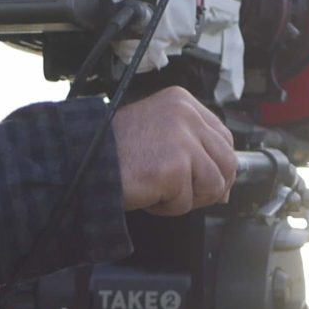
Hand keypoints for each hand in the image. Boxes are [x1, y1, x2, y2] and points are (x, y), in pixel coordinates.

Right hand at [110, 86, 237, 215]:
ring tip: (159, 189)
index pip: (224, 137)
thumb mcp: (158, 135)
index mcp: (182, 101)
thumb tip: (224, 187)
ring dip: (188, 197)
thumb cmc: (112, 152)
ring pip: (214, 184)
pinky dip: (168, 207)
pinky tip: (148, 193)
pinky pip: (188, 202)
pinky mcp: (175, 167)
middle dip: (209, 185)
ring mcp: (182, 139)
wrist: (80, 162)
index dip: (217, 165)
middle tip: (181, 192)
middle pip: (228, 161)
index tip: (203, 179)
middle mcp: (186, 114)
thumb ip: (192, 149)